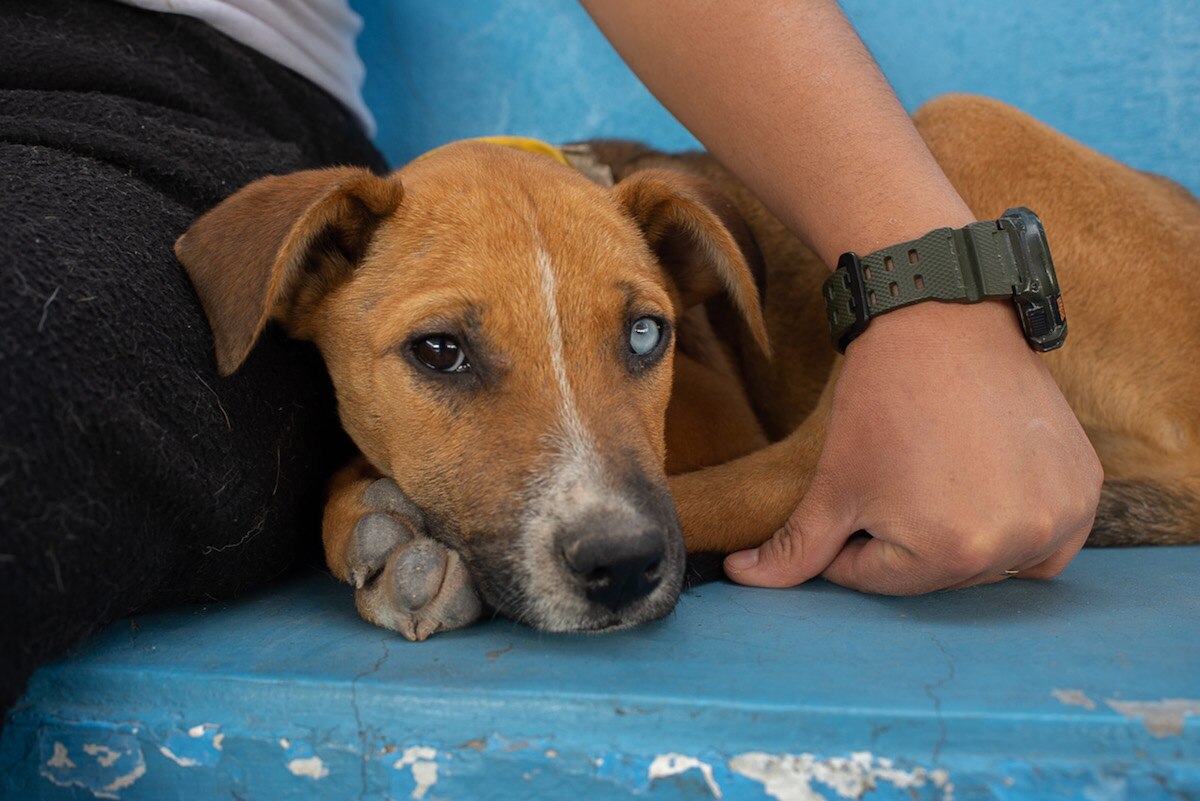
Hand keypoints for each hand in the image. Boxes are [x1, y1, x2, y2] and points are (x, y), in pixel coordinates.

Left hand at [724, 299, 1103, 593]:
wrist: (942, 321)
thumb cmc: (882, 403)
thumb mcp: (832, 484)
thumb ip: (794, 548)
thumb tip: (745, 580)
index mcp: (953, 553)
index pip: (880, 582)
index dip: (851, 541)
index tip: (857, 490)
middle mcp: (1019, 544)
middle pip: (940, 577)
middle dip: (906, 541)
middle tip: (900, 477)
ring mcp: (1063, 515)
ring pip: (995, 563)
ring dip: (963, 538)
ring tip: (940, 474)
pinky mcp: (1085, 487)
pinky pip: (1049, 539)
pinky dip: (1018, 525)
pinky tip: (988, 481)